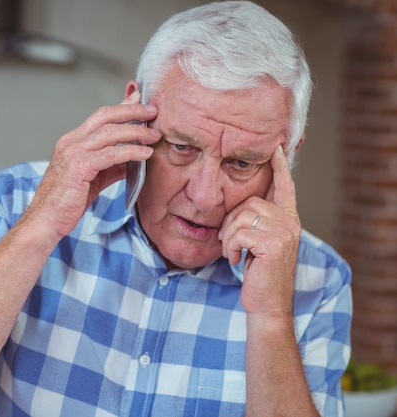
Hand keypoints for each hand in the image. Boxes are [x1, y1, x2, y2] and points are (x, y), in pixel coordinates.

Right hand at [27, 92, 160, 238]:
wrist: (46, 220)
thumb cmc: (66, 202)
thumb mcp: (93, 178)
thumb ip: (112, 165)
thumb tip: (135, 158)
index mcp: (72, 141)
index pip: (100, 117)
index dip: (122, 107)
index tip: (140, 102)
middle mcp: (71, 142)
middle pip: (105, 116)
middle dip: (132, 111)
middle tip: (153, 111)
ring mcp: (73, 153)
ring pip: (110, 132)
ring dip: (136, 131)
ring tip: (154, 135)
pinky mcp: (79, 167)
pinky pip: (111, 154)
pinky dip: (131, 152)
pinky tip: (145, 154)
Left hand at [218, 145, 300, 315]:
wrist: (267, 304)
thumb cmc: (259, 274)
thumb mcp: (258, 244)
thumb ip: (256, 222)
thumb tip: (240, 208)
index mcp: (288, 219)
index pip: (285, 186)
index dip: (280, 167)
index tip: (277, 148)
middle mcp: (291, 222)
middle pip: (249, 202)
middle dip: (230, 222)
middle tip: (229, 243)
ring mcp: (285, 232)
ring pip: (242, 217)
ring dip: (229, 237)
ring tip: (233, 253)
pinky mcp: (275, 244)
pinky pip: (240, 232)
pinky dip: (231, 247)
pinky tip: (237, 260)